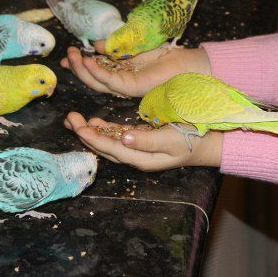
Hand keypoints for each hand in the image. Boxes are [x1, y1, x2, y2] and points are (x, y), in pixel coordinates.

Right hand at [60, 41, 210, 97]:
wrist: (186, 63)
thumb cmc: (164, 55)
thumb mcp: (133, 46)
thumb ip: (114, 45)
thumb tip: (95, 44)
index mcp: (120, 72)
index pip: (95, 70)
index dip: (80, 64)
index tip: (68, 54)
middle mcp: (120, 82)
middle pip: (92, 78)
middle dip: (76, 67)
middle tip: (67, 54)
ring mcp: (125, 86)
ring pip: (96, 82)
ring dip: (82, 69)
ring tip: (72, 56)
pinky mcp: (132, 87)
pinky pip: (110, 81)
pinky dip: (96, 72)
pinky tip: (87, 62)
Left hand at [64, 112, 221, 170]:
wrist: (208, 145)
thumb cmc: (192, 141)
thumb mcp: (171, 140)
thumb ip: (147, 140)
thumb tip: (123, 137)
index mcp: (141, 158)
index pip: (110, 148)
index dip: (93, 137)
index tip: (79, 125)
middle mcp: (136, 156)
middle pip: (104, 147)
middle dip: (84, 133)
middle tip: (69, 118)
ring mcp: (139, 150)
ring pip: (108, 142)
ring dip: (91, 131)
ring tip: (75, 120)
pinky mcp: (143, 141)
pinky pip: (118, 138)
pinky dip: (105, 130)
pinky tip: (97, 122)